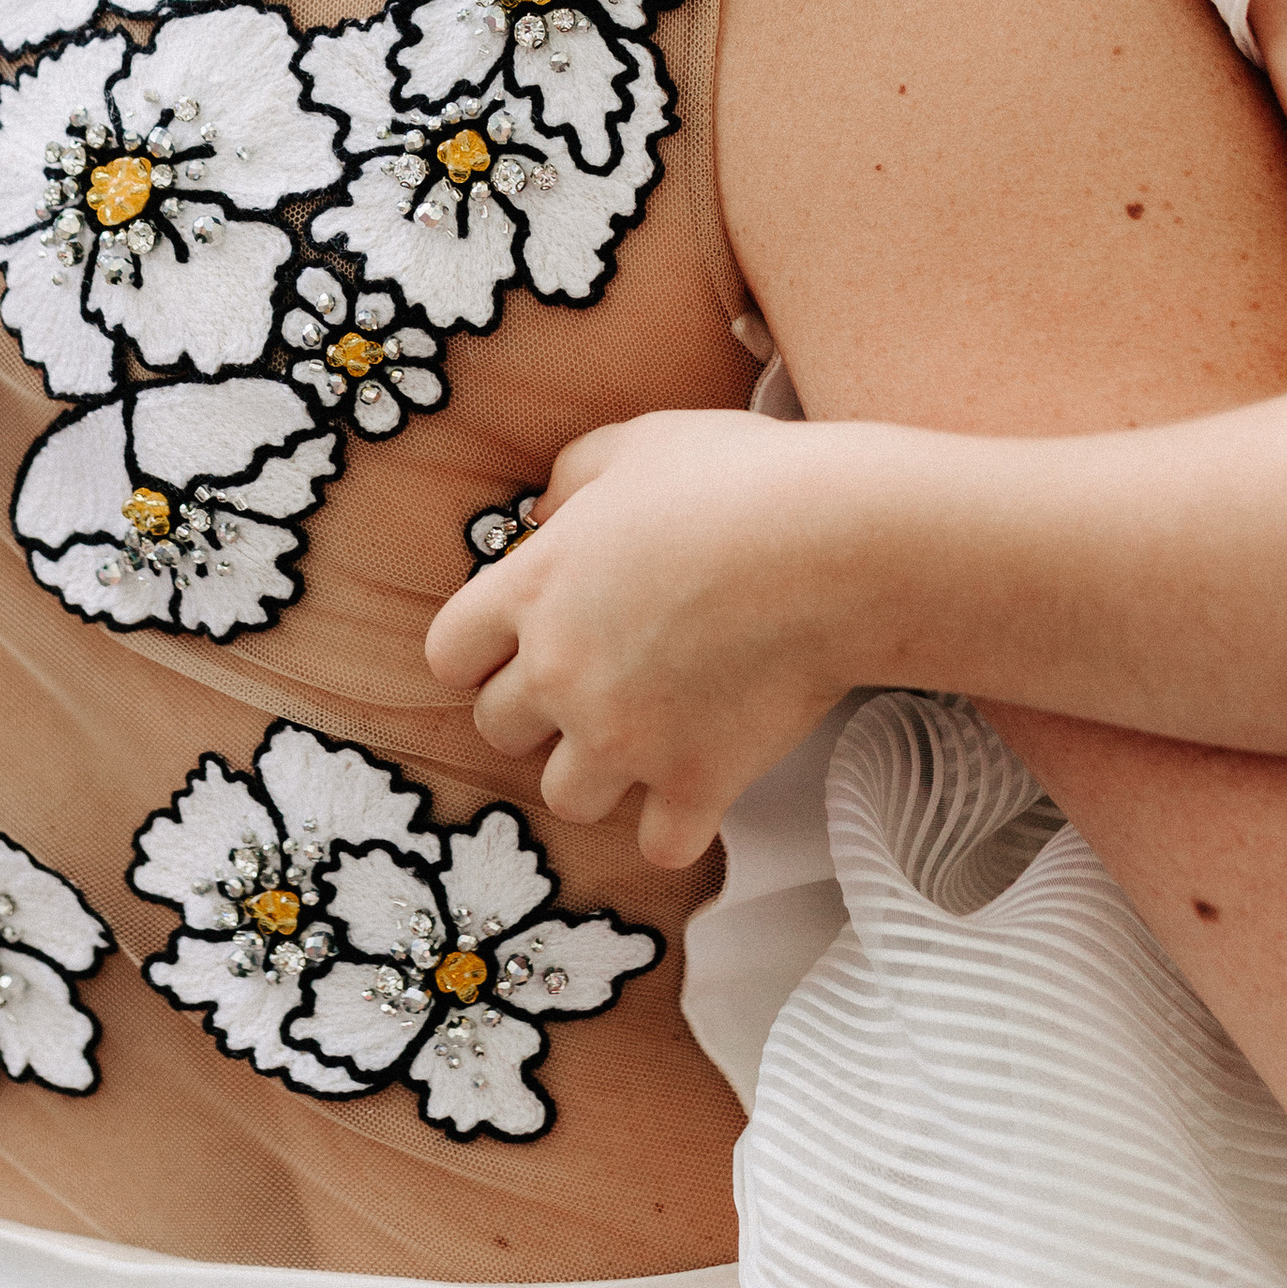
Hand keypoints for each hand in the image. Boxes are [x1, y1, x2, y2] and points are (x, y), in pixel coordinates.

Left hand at [425, 408, 863, 868]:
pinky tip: (700, 787)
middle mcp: (562, 673)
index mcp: (535, 588)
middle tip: (595, 683)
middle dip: (539, 712)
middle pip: (498, 730)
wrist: (837, 544)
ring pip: (566, 798)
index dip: (482, 649)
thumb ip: (572, 477)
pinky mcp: (694, 782)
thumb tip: (543, 515)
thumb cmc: (740, 479)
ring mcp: (624, 738)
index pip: (449, 652)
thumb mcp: (638, 442)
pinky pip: (660, 845)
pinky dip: (679, 824)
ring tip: (645, 738)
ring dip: (599, 774)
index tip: (524, 641)